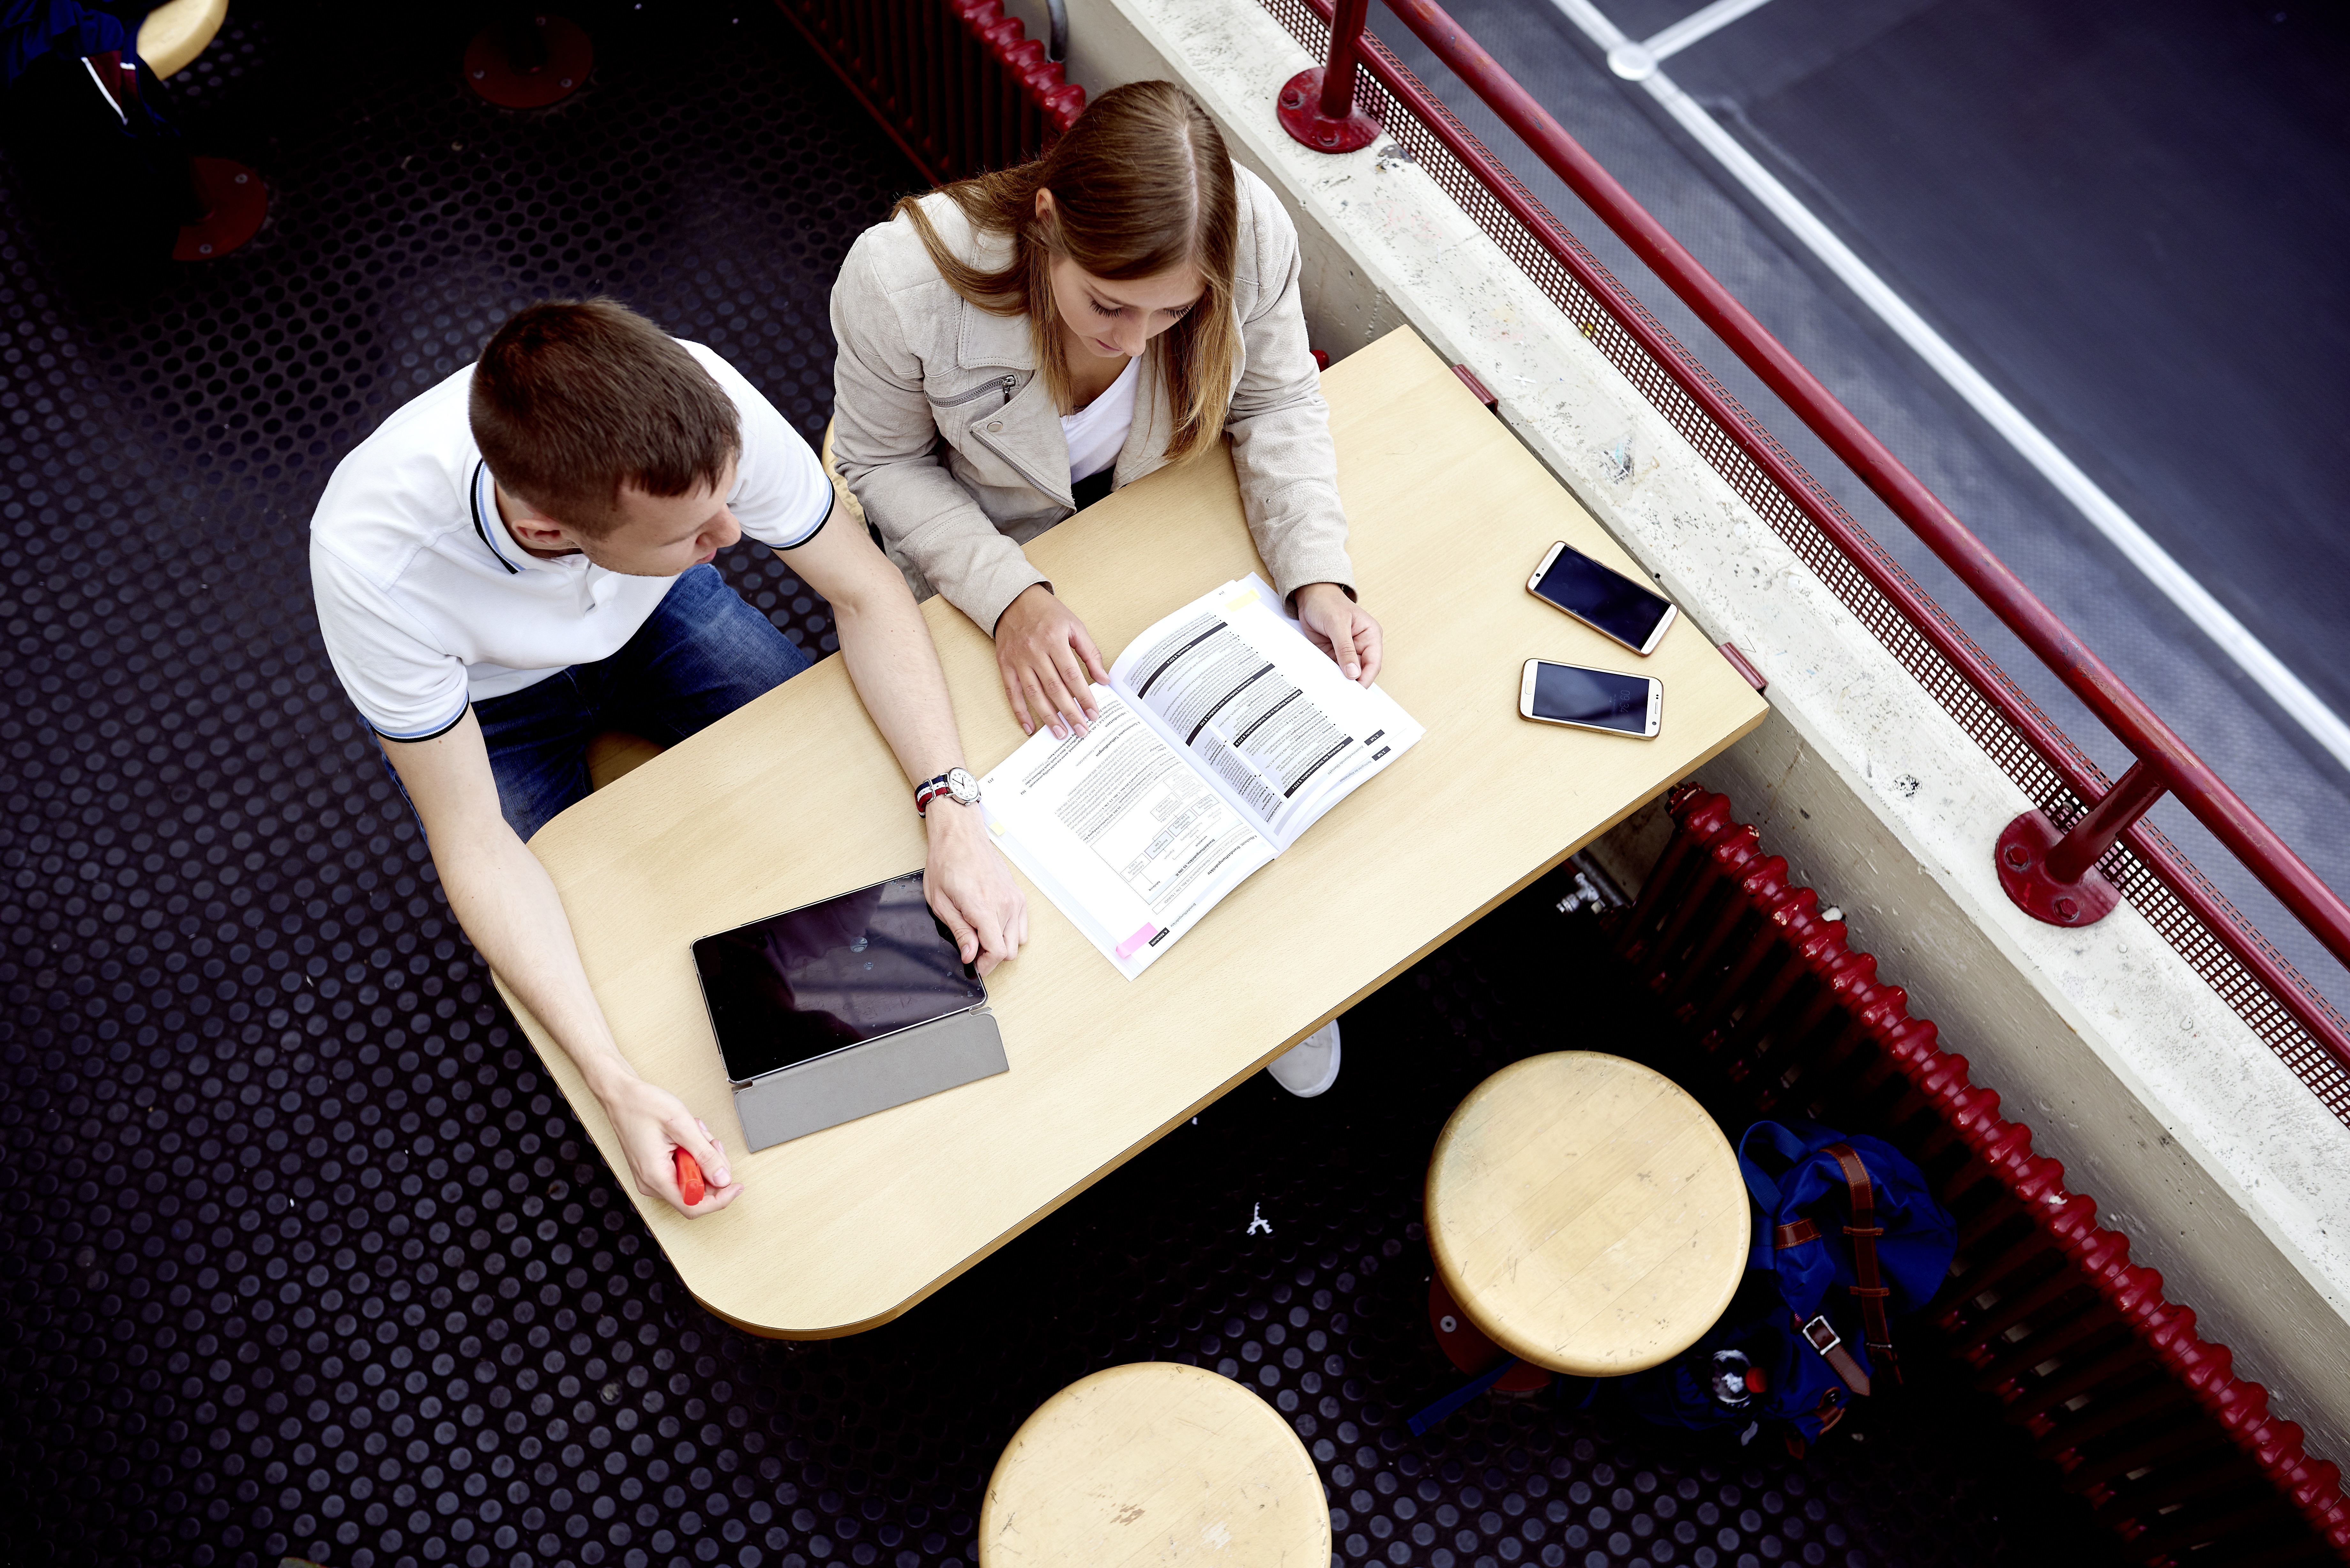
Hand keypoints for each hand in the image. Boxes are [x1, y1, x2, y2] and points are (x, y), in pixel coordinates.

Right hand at [591, 1068, 742, 1216]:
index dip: (719, 1200)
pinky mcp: (655, 1169)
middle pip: (696, 1193)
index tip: (735, 1187)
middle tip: (712, 1144)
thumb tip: (723, 1178)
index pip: (693, 1206)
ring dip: (702, 1158)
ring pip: (691, 1180)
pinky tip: (689, 1137)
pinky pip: (682, 1171)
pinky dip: (692, 1155)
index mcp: (655, 1176)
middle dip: (712, 1169)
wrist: (621, 1096)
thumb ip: (704, 1154)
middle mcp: (651, 1182)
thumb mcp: (681, 1125)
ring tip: (697, 1134)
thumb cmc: (643, 1105)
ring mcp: (652, 1177)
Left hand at [923, 801, 1027, 974]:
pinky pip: (1023, 925)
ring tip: (982, 937)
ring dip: (1002, 945)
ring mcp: (1014, 899)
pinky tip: (993, 925)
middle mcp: (1004, 904)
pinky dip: (1011, 932)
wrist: (960, 836)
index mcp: (983, 907)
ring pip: (1019, 941)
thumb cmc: (947, 863)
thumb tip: (969, 955)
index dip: (985, 965)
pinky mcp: (1017, 895)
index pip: (997, 951)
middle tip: (973, 951)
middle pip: (1009, 950)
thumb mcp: (941, 902)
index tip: (974, 964)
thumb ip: (959, 931)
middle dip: (991, 957)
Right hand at [994, 584, 1108, 739]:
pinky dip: (1020, 711)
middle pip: (1055, 688)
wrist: (1013, 600)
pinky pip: (1012, 692)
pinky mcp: (1005, 665)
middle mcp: (1035, 651)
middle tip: (1081, 730)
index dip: (1084, 697)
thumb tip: (1104, 679)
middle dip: (1070, 712)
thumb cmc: (1047, 612)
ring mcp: (1018, 659)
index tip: (1094, 713)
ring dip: (1048, 717)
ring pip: (1034, 694)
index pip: (1072, 675)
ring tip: (1061, 733)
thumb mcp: (1074, 625)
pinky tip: (1029, 727)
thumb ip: (1090, 652)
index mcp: (1054, 640)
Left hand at [1295, 582, 1382, 684]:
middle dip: (1352, 682)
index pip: (1373, 663)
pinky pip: (1334, 669)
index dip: (1366, 678)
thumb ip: (1345, 649)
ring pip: (1347, 673)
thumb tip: (1354, 672)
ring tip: (1332, 690)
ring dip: (1340, 680)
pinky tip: (1324, 681)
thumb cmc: (1327, 602)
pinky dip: (1330, 675)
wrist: (1310, 597)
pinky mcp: (1333, 654)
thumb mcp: (1337, 624)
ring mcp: (1347, 651)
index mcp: (1370, 635)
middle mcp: (1361, 645)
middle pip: (1361, 671)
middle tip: (1342, 694)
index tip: (1356, 690)